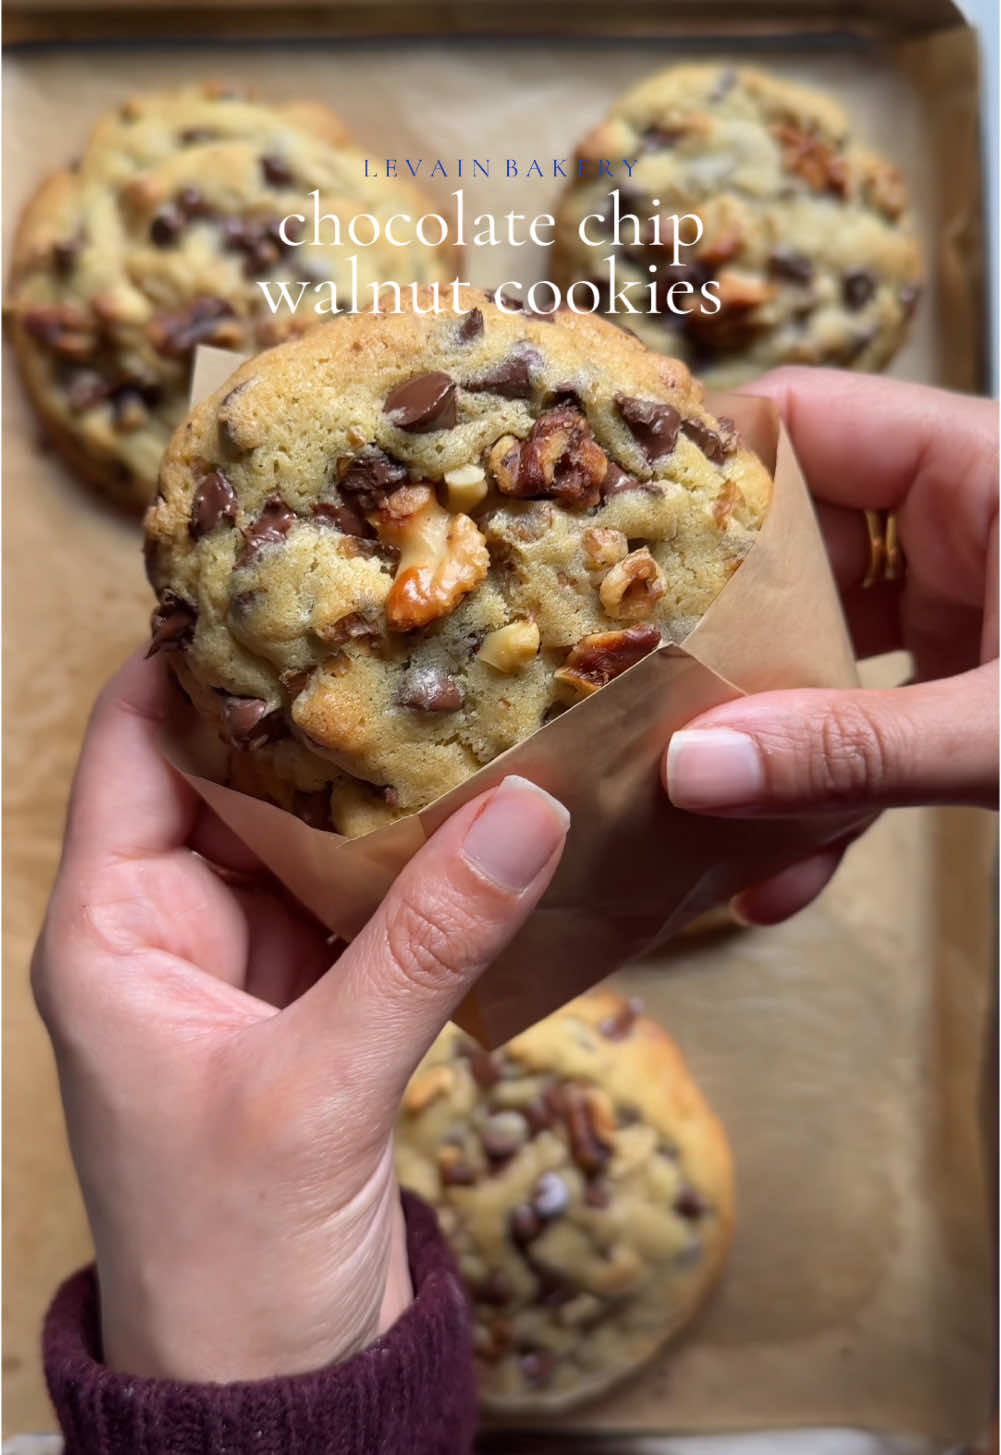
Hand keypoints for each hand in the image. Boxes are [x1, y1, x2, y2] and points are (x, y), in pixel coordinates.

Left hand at [32, 651, 567, 1382]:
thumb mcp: (321, 1092)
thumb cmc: (233, 1261)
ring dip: (377, 786)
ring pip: (308, 837)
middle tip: (404, 626)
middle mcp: (172, 931)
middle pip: (236, 777)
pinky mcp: (315, 1003)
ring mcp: (249, 965)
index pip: (136, 748)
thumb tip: (525, 813)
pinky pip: (362, 900)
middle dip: (315, 712)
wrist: (271, 1390)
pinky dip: (414, 859)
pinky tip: (479, 813)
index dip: (194, 660)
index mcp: (114, 932)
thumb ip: (423, 946)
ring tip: (456, 698)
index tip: (285, 585)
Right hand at [664, 369, 997, 923]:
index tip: (604, 540)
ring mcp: (969, 605)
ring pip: (827, 650)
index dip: (697, 468)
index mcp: (980, 468)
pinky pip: (878, 719)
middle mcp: (963, 522)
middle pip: (792, 549)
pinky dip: (834, 793)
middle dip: (715, 640)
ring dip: (767, 739)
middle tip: (623, 701)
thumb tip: (700, 774)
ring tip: (686, 810)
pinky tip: (785, 875)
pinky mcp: (978, 680)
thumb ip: (862, 750)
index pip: (804, 422)